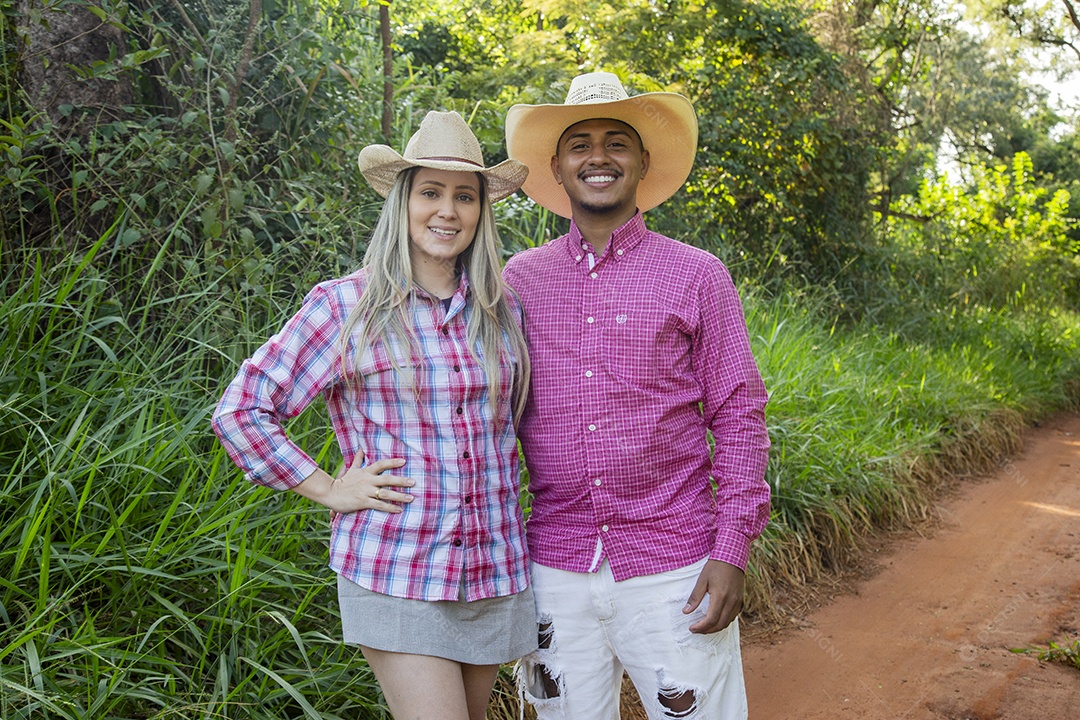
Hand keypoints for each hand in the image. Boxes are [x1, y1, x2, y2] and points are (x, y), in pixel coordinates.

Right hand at [298, 447, 413, 514]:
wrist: (330, 493)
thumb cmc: (342, 482)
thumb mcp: (351, 469)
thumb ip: (358, 460)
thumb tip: (361, 448)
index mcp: (365, 472)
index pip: (381, 464)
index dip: (392, 462)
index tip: (404, 461)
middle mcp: (367, 481)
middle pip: (387, 479)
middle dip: (401, 481)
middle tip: (414, 482)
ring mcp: (365, 492)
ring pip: (385, 493)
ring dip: (399, 496)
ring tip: (411, 498)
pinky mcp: (363, 502)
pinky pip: (379, 505)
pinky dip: (390, 507)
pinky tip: (399, 510)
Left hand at [683, 560, 744, 633]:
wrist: (733, 556)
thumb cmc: (716, 566)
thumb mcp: (702, 580)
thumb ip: (695, 597)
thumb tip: (686, 611)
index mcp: (721, 597)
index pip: (711, 619)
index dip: (701, 627)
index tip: (692, 628)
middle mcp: (731, 601)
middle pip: (720, 624)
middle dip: (707, 630)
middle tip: (696, 629)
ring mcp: (737, 601)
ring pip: (727, 622)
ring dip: (716, 627)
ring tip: (704, 626)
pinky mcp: (740, 600)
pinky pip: (733, 616)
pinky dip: (724, 621)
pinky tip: (716, 619)